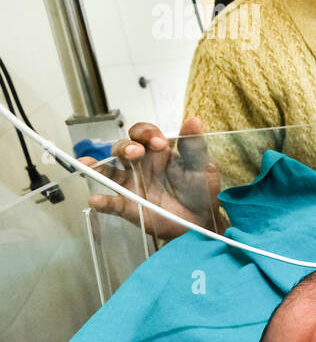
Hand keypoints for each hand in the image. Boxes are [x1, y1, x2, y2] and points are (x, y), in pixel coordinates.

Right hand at [78, 117, 222, 240]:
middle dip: (125, 147)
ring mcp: (131, 185)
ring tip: (88, 164)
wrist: (202, 220)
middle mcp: (139, 165)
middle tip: (136, 153)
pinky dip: (103, 201)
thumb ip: (194, 146)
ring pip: (107, 172)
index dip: (146, 134)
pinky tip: (97, 200)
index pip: (142, 133)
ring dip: (96, 167)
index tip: (159, 143)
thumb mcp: (201, 166)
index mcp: (157, 151)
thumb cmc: (200, 190)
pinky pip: (112, 203)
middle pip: (121, 148)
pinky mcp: (129, 207)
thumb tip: (193, 121)